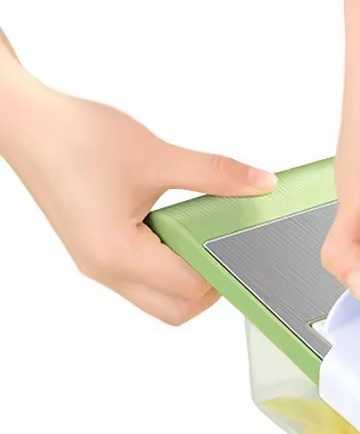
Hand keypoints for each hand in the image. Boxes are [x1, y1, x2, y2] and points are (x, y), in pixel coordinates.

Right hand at [1, 59, 275, 324]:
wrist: (27, 124)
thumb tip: (259, 183)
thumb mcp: (157, 156)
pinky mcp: (96, 252)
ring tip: (200, 236)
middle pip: (175, 309)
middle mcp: (105, 269)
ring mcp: (98, 264)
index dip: (223, 269)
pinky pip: (140, 278)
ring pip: (157, 298)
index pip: (190, 288)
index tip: (244, 248)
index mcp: (117, 254)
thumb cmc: (75, 139)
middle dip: (208, 288)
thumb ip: (215, 174)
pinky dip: (166, 265)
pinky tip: (177, 230)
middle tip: (226, 249)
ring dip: (186, 278)